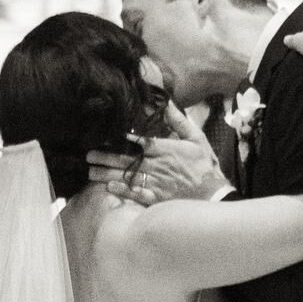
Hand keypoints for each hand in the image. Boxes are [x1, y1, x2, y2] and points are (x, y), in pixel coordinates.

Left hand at [87, 104, 229, 206]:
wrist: (214, 195)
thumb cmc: (206, 166)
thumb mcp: (197, 139)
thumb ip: (180, 122)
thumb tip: (167, 104)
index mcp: (165, 149)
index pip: (139, 141)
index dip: (122, 138)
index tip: (106, 136)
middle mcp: (156, 165)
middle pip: (126, 159)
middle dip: (105, 156)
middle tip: (88, 154)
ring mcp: (155, 183)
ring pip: (126, 176)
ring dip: (106, 173)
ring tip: (90, 171)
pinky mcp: (156, 198)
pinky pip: (135, 194)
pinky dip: (122, 190)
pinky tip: (108, 187)